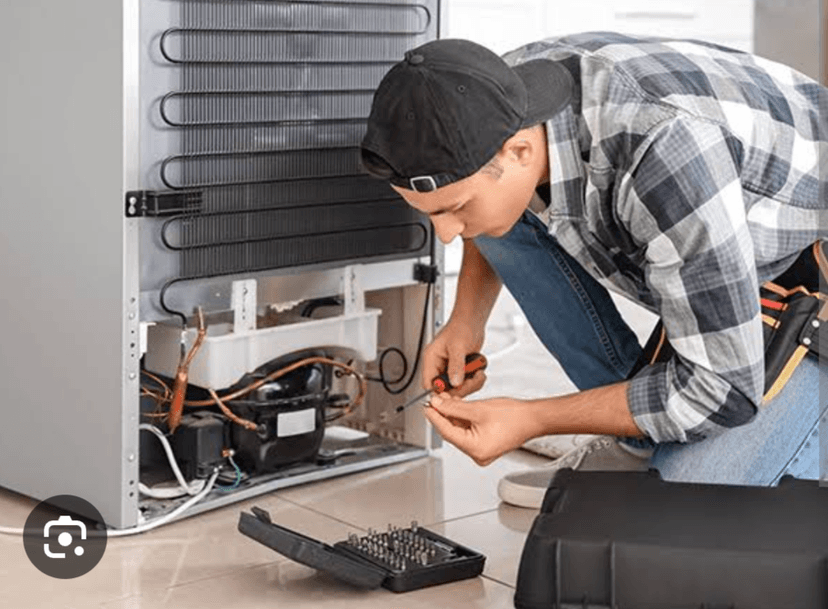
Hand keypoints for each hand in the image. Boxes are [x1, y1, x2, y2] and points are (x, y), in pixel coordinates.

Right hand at [421, 320, 486, 397]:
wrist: (473, 321)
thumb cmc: (461, 326)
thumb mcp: (458, 346)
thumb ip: (456, 366)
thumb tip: (455, 382)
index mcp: (431, 359)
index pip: (429, 383)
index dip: (440, 391)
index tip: (454, 391)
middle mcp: (440, 366)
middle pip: (446, 389)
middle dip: (461, 387)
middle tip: (471, 380)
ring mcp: (451, 369)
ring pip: (458, 388)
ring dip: (470, 383)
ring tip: (477, 373)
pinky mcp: (461, 370)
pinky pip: (467, 383)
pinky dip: (475, 380)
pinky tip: (478, 370)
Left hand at [423, 393, 540, 465]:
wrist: (533, 418)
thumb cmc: (514, 417)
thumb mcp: (478, 408)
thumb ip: (454, 407)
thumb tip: (437, 404)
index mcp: (475, 449)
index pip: (446, 432)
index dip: (434, 417)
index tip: (427, 405)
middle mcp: (478, 454)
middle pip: (452, 432)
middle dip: (443, 414)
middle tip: (436, 399)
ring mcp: (482, 451)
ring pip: (459, 431)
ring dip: (453, 415)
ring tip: (447, 399)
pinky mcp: (485, 445)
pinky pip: (468, 432)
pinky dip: (462, 419)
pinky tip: (458, 407)